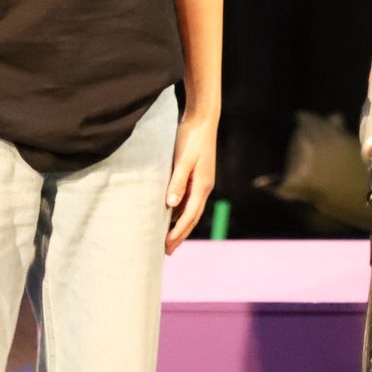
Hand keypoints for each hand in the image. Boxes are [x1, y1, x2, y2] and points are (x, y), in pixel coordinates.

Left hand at [165, 111, 216, 254]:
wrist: (203, 119)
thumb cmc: (191, 138)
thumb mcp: (183, 160)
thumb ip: (176, 182)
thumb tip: (171, 205)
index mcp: (202, 186)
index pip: (189, 216)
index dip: (178, 233)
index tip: (167, 246)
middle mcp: (204, 187)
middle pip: (192, 217)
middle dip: (181, 235)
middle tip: (167, 251)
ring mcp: (202, 181)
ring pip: (192, 210)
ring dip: (182, 225)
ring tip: (169, 238)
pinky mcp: (198, 175)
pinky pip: (190, 199)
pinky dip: (182, 211)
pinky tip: (173, 214)